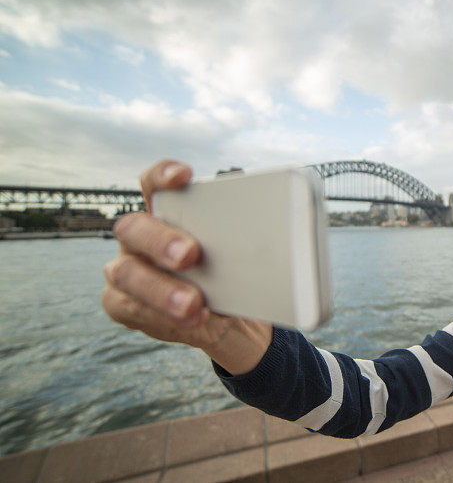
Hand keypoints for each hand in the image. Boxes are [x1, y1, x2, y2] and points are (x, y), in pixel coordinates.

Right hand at [102, 160, 271, 373]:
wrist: (232, 321)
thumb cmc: (233, 276)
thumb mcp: (242, 257)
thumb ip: (246, 240)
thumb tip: (282, 231)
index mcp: (165, 214)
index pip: (153, 184)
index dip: (162, 176)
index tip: (184, 176)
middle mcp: (139, 238)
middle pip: (134, 228)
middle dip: (160, 240)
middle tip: (190, 254)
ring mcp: (127, 270)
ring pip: (126, 273)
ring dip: (160, 289)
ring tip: (193, 303)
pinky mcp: (124, 304)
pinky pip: (130, 308)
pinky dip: (161, 316)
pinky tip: (192, 318)